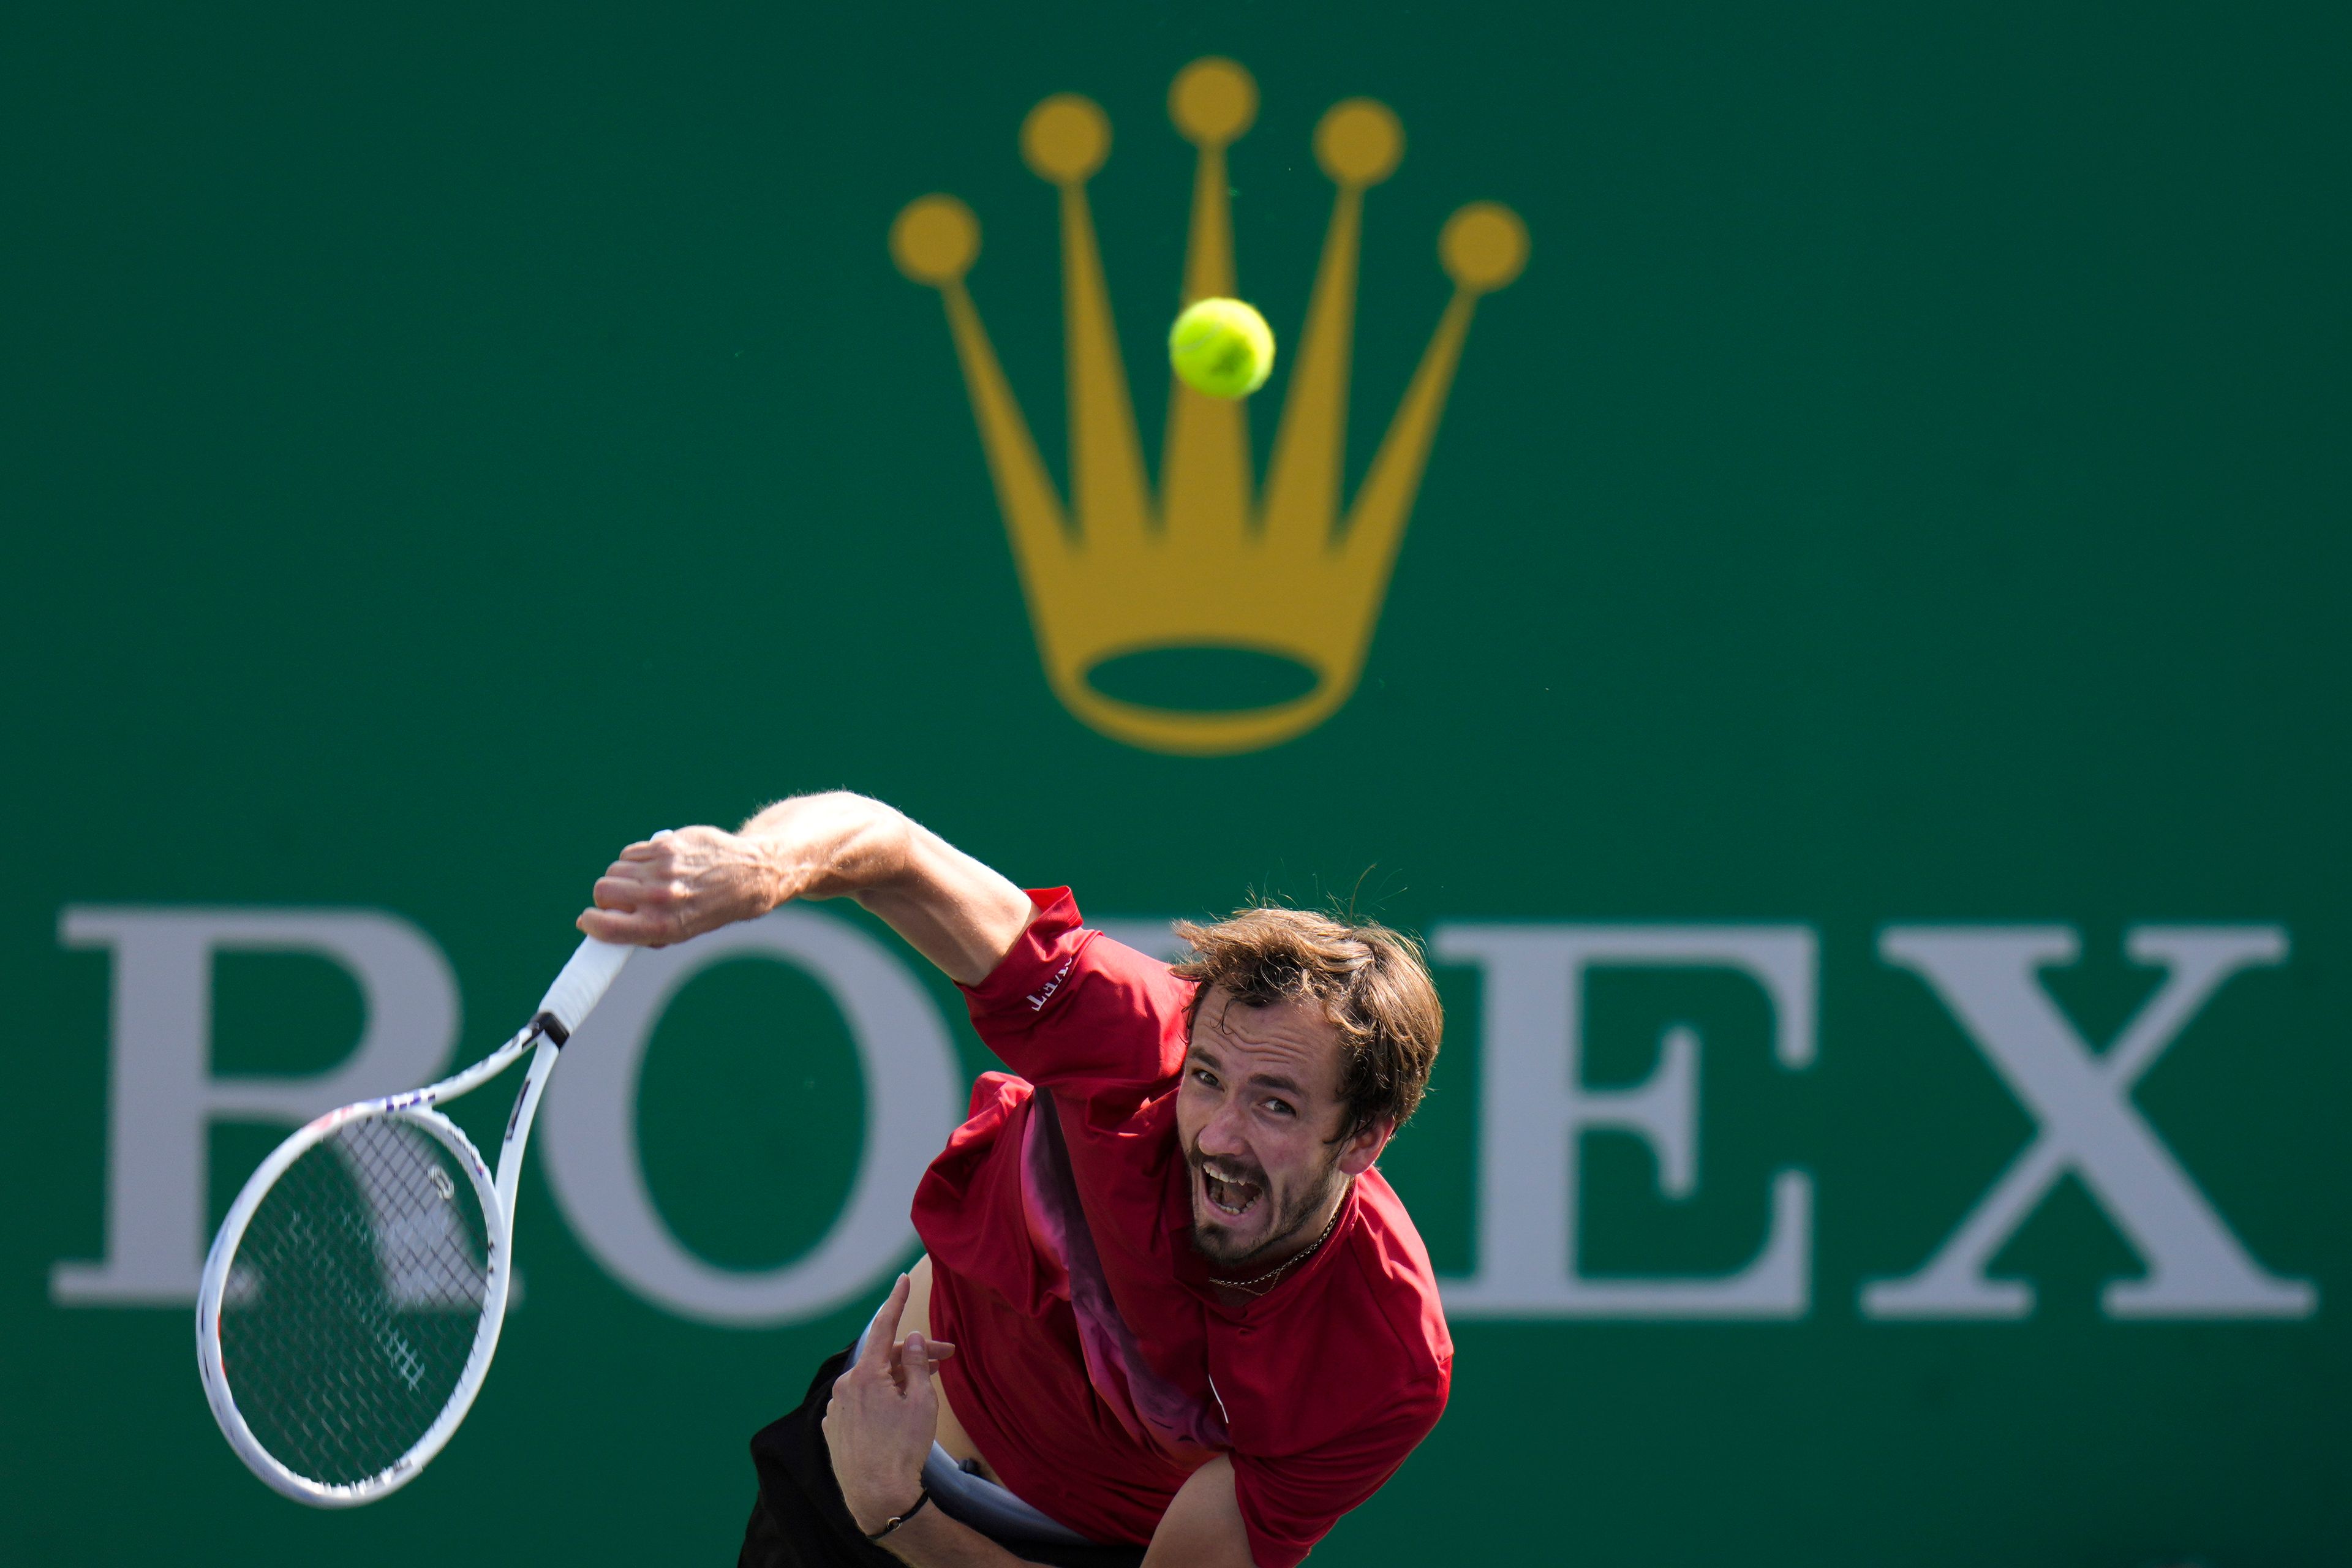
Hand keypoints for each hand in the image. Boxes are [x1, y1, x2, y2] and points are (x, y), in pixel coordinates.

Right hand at [576, 827, 774, 946]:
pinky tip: (654, 865)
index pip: (606, 926)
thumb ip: (643, 932)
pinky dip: (635, 859)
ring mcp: (663, 869)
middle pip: (603, 891)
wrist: (747, 876)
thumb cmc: (710, 908)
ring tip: (644, 881)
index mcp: (662, 926)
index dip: (590, 923)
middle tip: (622, 899)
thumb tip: (602, 929)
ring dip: (622, 876)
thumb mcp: (680, 932)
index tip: (589, 920)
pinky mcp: (666, 846)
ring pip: (615, 869)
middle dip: (607, 897)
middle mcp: (660, 898)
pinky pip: (631, 853)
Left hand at [823, 1273, 956, 1535]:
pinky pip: (859, 1402)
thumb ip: (917, 1364)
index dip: (896, 1301)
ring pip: (871, 1381)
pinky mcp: (833, 1428)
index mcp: (866, 1374)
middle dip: (914, 1354)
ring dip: (897, 1378)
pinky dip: (879, 1398)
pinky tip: (898, 1413)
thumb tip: (913, 1338)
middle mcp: (845, 1386)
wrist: (877, 1496)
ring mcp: (835, 1408)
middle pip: (883, 1357)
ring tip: (925, 1389)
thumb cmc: (903, 1449)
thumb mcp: (921, 1402)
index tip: (903, 1280)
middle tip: (947, 1359)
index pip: (884, 1326)